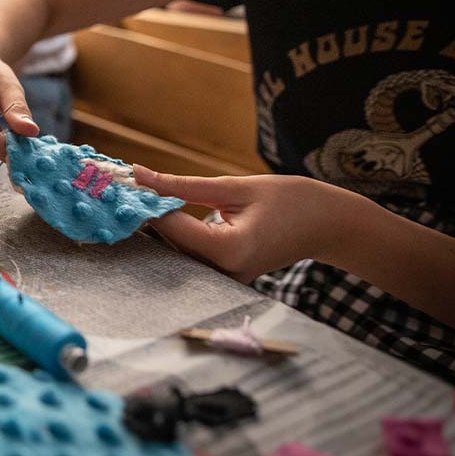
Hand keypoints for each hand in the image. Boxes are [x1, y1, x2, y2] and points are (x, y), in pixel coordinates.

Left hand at [133, 166, 366, 282]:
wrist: (330, 225)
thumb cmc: (292, 200)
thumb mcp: (236, 187)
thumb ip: (184, 185)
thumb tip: (139, 175)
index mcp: (229, 250)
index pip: (172, 228)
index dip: (147, 205)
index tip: (125, 184)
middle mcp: (224, 273)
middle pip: (169, 246)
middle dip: (147, 218)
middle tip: (124, 192)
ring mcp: (225, 280)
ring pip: (176, 254)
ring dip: (158, 228)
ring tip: (141, 200)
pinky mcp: (226, 277)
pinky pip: (191, 258)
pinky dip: (176, 237)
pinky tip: (163, 215)